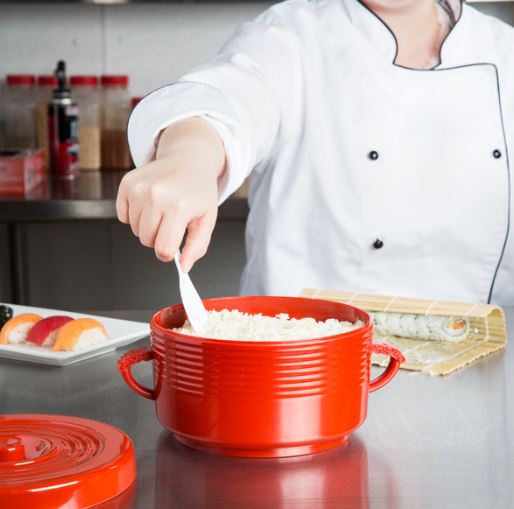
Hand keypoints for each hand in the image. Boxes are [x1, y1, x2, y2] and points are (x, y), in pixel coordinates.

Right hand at [116, 117, 225, 270]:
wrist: (189, 159)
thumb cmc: (199, 190)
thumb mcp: (207, 219)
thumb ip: (197, 246)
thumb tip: (184, 267)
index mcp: (179, 207)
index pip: (163, 249)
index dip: (168, 253)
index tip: (173, 247)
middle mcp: (157, 196)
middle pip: (146, 241)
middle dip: (158, 239)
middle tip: (171, 223)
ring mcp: (140, 189)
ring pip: (135, 230)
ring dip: (148, 226)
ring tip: (162, 210)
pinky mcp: (127, 183)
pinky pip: (123, 216)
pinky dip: (134, 215)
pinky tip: (150, 203)